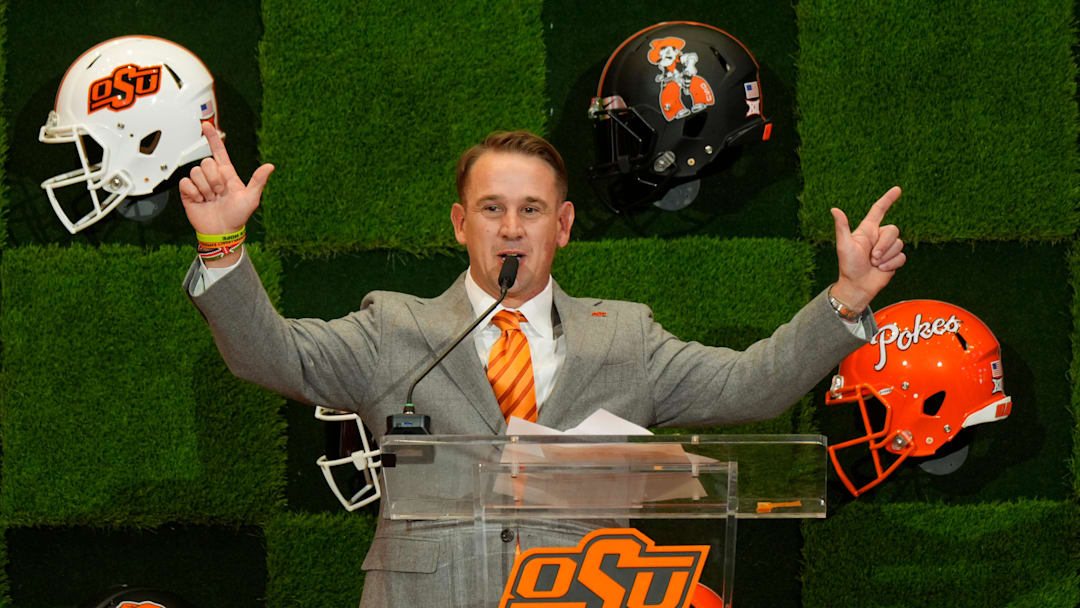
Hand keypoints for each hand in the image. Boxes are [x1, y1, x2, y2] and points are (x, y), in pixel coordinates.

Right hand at [179, 122, 273, 234]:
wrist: (221, 231)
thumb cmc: (238, 216)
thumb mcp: (252, 198)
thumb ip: (258, 181)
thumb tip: (270, 166)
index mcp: (227, 174)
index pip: (219, 151)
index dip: (212, 138)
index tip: (206, 125)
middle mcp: (213, 176)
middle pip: (206, 162)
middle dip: (214, 178)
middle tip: (220, 193)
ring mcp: (200, 184)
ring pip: (196, 172)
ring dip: (205, 188)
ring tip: (211, 198)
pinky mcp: (188, 192)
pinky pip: (185, 183)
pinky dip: (193, 193)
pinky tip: (200, 200)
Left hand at [830, 186, 905, 311]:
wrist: (857, 286)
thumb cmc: (848, 266)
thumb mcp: (844, 245)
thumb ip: (842, 227)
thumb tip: (834, 209)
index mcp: (867, 230)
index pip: (879, 210)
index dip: (888, 199)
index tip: (897, 189)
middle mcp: (879, 237)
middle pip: (893, 230)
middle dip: (884, 245)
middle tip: (872, 257)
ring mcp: (887, 249)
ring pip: (899, 244)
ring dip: (886, 257)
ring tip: (874, 264)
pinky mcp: (894, 260)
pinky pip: (902, 256)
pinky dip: (891, 264)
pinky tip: (881, 270)